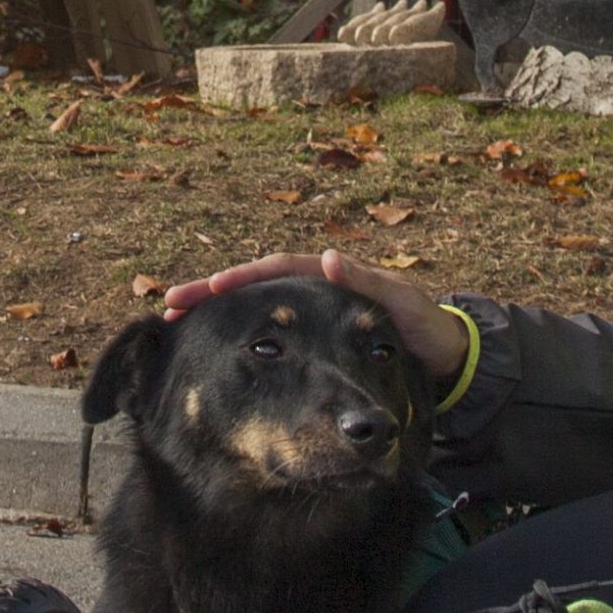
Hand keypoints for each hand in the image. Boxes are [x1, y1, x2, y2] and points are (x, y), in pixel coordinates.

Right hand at [160, 248, 468, 383]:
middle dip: (210, 293)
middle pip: (253, 285)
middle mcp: (314, 291)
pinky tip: (213, 349)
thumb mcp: (398, 303)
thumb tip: (325, 257)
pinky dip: (240, 337)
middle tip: (169, 305)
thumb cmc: (423, 326)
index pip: (275, 268)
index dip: (239, 277)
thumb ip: (365, 282)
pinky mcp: (312, 340)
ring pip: (255, 310)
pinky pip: (270, 333)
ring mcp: (310, 316)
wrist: (443, 356)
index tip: (206, 288)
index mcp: (330, 276)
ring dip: (216, 313)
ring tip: (176, 323)